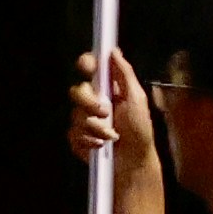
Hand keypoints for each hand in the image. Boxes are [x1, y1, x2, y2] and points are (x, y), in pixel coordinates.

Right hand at [73, 49, 162, 195]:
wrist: (133, 162)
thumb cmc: (140, 130)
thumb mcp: (137, 99)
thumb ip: (124, 74)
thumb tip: (114, 51)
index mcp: (107, 88)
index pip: (91, 69)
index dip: (86, 63)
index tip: (88, 66)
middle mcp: (94, 101)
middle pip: (77, 92)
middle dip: (89, 103)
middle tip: (105, 112)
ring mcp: (84, 120)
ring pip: (75, 115)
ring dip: (95, 127)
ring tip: (112, 136)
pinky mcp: (78, 138)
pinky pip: (72, 134)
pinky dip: (88, 141)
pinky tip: (101, 146)